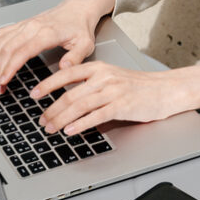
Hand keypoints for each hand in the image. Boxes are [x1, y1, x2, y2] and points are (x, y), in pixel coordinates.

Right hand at [0, 0, 115, 92]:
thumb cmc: (81, 27)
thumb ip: (75, 57)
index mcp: (46, 33)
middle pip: (7, 49)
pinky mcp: (22, 24)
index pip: (22, 52)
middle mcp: (32, 27)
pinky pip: (1, 32)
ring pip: (1, 42)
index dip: (10, 67)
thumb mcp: (85, 44)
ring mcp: (25, 25)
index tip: (3, 81)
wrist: (78, 8)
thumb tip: (64, 69)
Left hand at [31, 58, 199, 134]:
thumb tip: (67, 101)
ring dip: (61, 119)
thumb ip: (90, 86)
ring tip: (50, 128)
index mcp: (98, 68)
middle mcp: (103, 77)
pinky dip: (80, 125)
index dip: (47, 84)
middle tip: (41, 120)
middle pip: (69, 94)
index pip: (66, 74)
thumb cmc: (139, 87)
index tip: (33, 94)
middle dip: (51, 109)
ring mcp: (112, 91)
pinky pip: (95, 116)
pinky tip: (70, 131)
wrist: (166, 90)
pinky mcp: (121, 106)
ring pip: (78, 106)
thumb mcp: (112, 79)